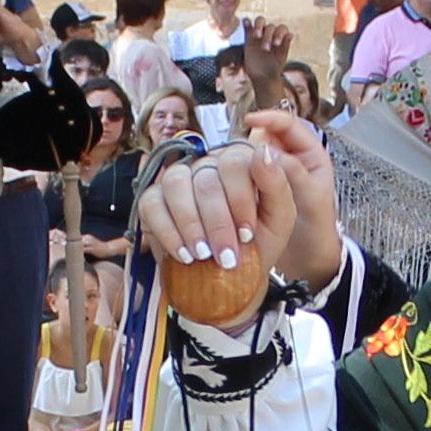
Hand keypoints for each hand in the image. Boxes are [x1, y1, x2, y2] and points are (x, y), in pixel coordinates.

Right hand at [137, 113, 341, 291]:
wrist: (230, 279)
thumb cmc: (256, 245)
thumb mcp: (278, 220)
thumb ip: (277, 185)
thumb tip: (264, 151)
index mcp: (239, 162)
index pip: (234, 162)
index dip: (240, 200)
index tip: (247, 234)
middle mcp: (206, 165)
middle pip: (206, 180)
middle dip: (218, 223)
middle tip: (226, 257)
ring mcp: (178, 179)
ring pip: (176, 184)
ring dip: (191, 225)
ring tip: (203, 255)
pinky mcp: (153, 199)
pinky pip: (152, 204)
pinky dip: (168, 232)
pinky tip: (184, 255)